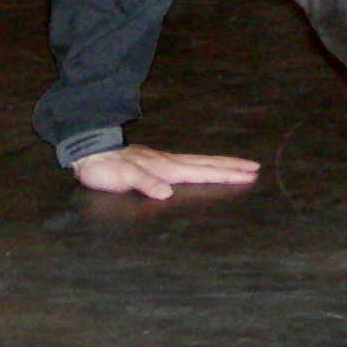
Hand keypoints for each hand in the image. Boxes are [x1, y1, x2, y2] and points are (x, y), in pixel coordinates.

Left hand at [71, 144, 259, 199]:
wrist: (91, 152)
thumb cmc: (107, 169)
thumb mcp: (123, 178)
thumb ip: (145, 183)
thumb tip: (167, 193)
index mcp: (167, 167)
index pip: (203, 172)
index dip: (226, 174)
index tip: (249, 173)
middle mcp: (170, 163)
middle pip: (208, 164)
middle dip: (232, 167)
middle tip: (256, 168)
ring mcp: (165, 161)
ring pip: (201, 162)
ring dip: (222, 165)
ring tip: (240, 166)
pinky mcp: (159, 162)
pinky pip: (190, 164)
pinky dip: (205, 166)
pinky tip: (206, 169)